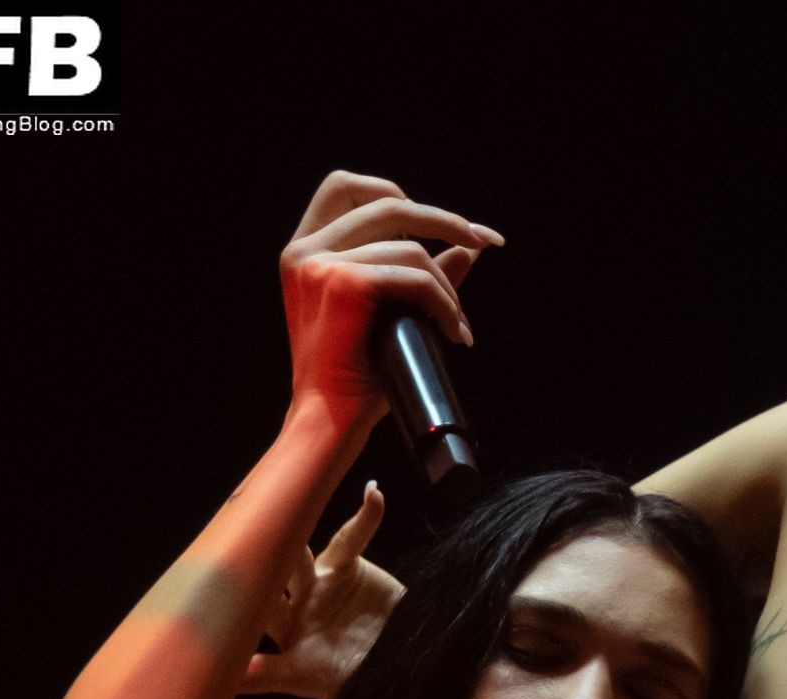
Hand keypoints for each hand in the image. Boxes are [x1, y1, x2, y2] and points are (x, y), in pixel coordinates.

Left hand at [241, 481, 403, 698]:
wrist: (395, 665)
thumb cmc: (347, 677)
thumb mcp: (302, 677)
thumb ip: (264, 675)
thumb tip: (220, 680)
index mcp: (280, 625)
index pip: (254, 606)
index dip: (239, 594)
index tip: (220, 580)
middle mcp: (295, 598)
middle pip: (272, 573)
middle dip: (260, 557)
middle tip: (243, 535)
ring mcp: (319, 579)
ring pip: (303, 552)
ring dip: (296, 535)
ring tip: (288, 510)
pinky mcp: (347, 565)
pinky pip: (353, 539)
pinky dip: (366, 518)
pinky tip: (373, 495)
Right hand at [280, 168, 503, 430]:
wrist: (328, 422)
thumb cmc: (353, 379)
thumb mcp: (385, 316)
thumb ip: (416, 276)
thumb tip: (469, 247)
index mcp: (304, 251)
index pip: (347, 188)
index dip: (398, 194)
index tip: (439, 223)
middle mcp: (304, 250)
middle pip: (388, 203)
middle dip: (444, 220)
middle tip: (482, 241)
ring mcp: (320, 264)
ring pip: (411, 248)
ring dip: (448, 287)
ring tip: (458, 325)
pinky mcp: (344, 284)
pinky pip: (415, 277)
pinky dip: (444, 302)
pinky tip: (453, 331)